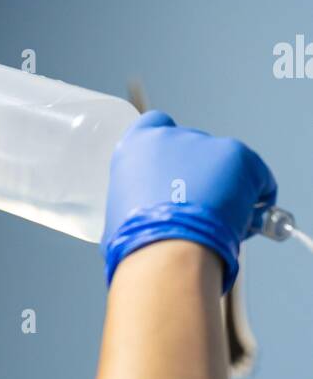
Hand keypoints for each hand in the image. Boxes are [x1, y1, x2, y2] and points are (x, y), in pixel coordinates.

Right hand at [101, 111, 276, 291]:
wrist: (168, 253)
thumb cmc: (139, 244)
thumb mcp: (122, 214)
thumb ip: (137, 199)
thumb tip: (148, 214)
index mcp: (136, 146)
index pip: (155, 125)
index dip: (170, 149)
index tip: (177, 169)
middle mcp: (170, 136)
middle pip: (193, 148)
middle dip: (200, 174)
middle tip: (200, 208)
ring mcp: (206, 144)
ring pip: (225, 164)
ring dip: (226, 187)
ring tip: (222, 222)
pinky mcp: (239, 156)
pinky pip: (257, 176)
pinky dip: (256, 196)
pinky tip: (244, 221)